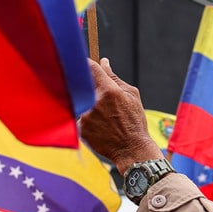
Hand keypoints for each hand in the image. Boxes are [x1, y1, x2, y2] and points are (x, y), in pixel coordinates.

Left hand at [79, 58, 163, 173]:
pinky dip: (86, 119)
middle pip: (82, 85)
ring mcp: (85, 116)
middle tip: (98, 96)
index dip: (86, 63)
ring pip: (81, 102)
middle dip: (88, 87)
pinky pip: (78, 117)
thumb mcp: (131, 95)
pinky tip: (99, 127)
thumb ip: (114, 77)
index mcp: (109, 91)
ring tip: (104, 117)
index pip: (90, 68)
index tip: (84, 64)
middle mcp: (94, 102)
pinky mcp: (80, 128)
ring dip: (88, 104)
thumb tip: (104, 62)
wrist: (131, 149)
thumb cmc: (134, 121)